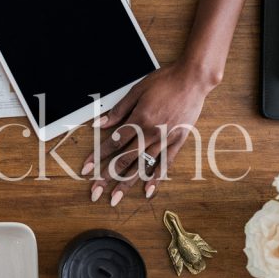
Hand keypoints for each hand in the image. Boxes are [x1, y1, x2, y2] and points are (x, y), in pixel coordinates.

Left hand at [80, 60, 217, 205]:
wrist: (193, 79)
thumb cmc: (165, 81)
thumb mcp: (137, 90)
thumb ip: (119, 110)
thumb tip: (100, 123)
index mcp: (139, 119)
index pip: (113, 143)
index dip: (97, 157)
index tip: (86, 169)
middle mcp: (151, 133)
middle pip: (124, 160)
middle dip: (107, 177)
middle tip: (94, 191)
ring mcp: (165, 139)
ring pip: (142, 166)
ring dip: (127, 183)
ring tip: (115, 198)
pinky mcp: (178, 141)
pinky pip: (165, 163)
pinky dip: (156, 178)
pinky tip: (147, 191)